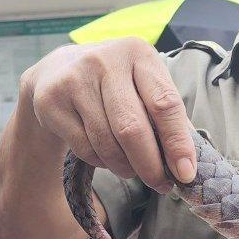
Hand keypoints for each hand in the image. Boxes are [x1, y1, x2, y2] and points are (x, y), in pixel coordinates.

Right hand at [19, 38, 196, 192]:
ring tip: (132, 170)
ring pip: (106, 142)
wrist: (57, 70)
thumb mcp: (143, 85)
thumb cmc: (114, 84)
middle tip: (161, 185)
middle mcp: (105, 60)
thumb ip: (167, 116)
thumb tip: (187, 164)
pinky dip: (101, 162)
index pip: (164, 103)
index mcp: (138, 53)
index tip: (186, 174)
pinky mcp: (51, 101)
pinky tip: (106, 156)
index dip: (177, 143)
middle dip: (150, 165)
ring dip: (125, 167)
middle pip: (132, 128)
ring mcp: (75, 79)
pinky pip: (84, 148)